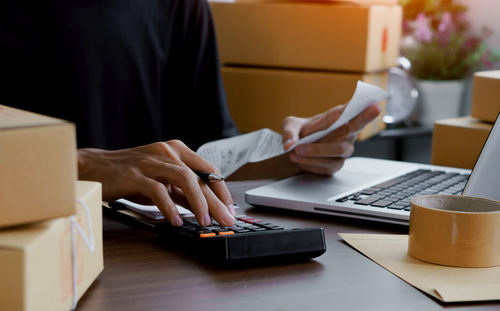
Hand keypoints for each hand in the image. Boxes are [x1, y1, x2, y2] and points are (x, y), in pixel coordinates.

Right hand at [78, 141, 234, 226]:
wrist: (93, 168)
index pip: (208, 169)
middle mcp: (167, 151)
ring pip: (183, 178)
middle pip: (199, 176)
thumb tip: (205, 209)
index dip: (221, 190)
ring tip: (204, 221)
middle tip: (226, 219)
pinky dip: (169, 207)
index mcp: (176, 150)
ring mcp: (150, 161)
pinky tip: (175, 221)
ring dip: (198, 202)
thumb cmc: (129, 175)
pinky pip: (157, 190)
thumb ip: (182, 192)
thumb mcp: (161, 182)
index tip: (230, 208)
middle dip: (216, 201)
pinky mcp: (134, 174)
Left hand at [281, 103, 380, 174]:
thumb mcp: (289, 125)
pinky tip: (299, 160)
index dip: (365, 108)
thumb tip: (290, 145)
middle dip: (355, 123)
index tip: (375, 105)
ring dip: (315, 152)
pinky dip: (311, 163)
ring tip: (296, 152)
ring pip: (337, 150)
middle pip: (354, 129)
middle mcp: (345, 132)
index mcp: (337, 116)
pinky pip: (327, 165)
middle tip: (341, 125)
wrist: (294, 150)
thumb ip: (289, 132)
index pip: (354, 109)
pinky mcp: (336, 164)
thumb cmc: (298, 133)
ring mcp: (343, 149)